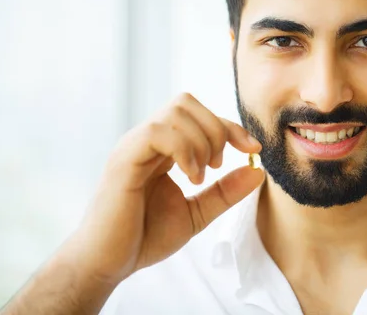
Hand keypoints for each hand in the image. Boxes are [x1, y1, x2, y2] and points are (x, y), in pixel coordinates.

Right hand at [66, 93, 262, 284]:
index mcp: (162, 148)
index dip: (230, 126)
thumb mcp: (197, 212)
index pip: (199, 116)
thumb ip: (225, 192)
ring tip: (200, 177)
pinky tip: (190, 177)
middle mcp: (146, 140)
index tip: (253, 149)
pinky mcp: (124, 159)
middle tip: (216, 165)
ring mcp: (133, 146)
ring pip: (175, 112)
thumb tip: (258, 170)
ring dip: (201, 142)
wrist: (108, 264)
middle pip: (187, 102)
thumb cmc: (145, 238)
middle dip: (216, 129)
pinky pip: (157, 131)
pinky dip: (185, 149)